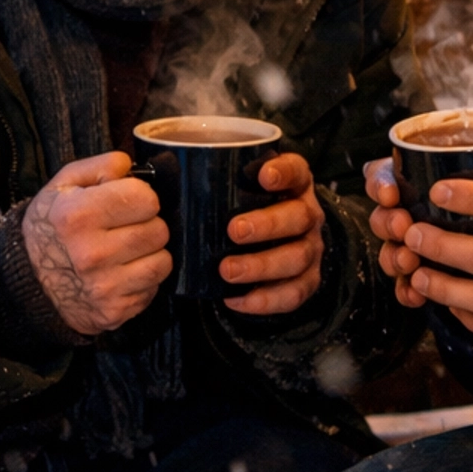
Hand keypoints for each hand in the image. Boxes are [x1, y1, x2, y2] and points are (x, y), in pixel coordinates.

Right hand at [22, 151, 172, 337]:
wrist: (28, 282)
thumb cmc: (51, 228)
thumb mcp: (63, 185)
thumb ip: (100, 166)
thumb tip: (130, 166)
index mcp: (78, 216)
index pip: (146, 198)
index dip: (140, 196)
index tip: (128, 201)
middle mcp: (91, 254)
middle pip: (158, 230)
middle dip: (147, 224)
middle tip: (126, 228)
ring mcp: (103, 287)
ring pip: (163, 261)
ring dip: (149, 253)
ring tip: (126, 250)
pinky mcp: (114, 311)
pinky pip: (153, 288)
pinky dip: (143, 279)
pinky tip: (122, 273)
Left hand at [219, 153, 324, 315]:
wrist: (277, 240)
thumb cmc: (247, 208)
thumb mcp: (238, 187)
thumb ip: (214, 180)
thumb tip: (162, 173)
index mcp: (294, 184)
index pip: (297, 171)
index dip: (284, 172)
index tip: (263, 176)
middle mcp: (307, 214)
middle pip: (299, 217)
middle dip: (267, 225)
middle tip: (234, 231)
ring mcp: (311, 248)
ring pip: (297, 257)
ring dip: (262, 266)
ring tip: (227, 271)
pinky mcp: (308, 279)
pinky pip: (294, 293)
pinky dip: (266, 300)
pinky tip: (235, 299)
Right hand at [365, 155, 425, 308]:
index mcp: (419, 182)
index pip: (383, 176)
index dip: (380, 184)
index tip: (392, 193)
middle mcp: (412, 212)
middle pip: (383, 216)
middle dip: (386, 222)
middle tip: (403, 226)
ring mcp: (416, 246)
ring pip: (391, 250)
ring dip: (394, 257)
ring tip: (408, 261)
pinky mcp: (426, 276)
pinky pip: (407, 285)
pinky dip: (407, 290)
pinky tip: (415, 292)